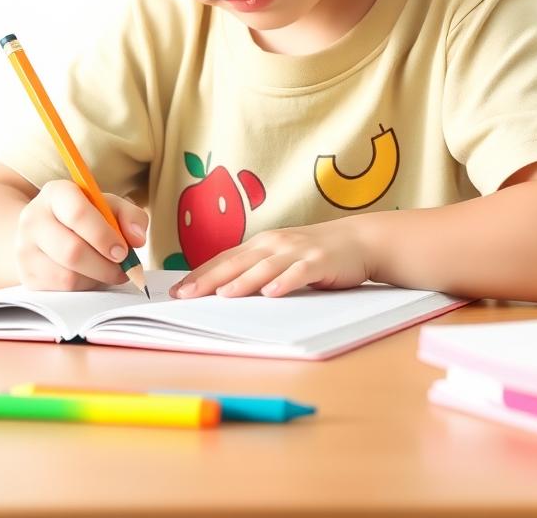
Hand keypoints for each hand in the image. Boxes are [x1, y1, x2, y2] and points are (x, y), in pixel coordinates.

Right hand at [16, 180, 148, 290]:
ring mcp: (25, 249)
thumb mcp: (108, 206)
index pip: (78, 213)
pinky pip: (62, 290)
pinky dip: (84, 287)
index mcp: (56, 193)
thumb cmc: (84, 217)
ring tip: (110, 271)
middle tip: (123, 267)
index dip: (104, 236)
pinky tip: (92, 277)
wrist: (45, 232)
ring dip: (97, 278)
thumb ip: (130, 216)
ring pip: (68, 276)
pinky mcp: (27, 275)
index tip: (124, 250)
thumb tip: (138, 238)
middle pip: (72, 251)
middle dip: (105, 265)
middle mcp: (33, 218)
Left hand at [170, 218, 370, 298]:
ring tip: (223, 295)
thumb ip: (258, 269)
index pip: (224, 258)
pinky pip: (298, 273)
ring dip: (243, 281)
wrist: (359, 240)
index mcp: (263, 244)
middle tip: (186, 296)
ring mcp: (297, 252)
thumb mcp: (282, 256)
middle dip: (210, 279)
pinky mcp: (319, 262)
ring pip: (264, 268)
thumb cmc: (316, 252)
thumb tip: (224, 289)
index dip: (200, 273)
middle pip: (237, 263)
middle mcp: (275, 244)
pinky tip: (272, 293)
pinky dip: (284, 283)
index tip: (177, 291)